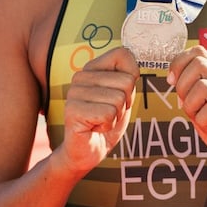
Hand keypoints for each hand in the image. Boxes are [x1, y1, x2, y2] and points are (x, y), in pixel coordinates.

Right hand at [59, 47, 138, 174]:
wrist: (88, 151)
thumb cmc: (106, 122)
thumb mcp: (123, 96)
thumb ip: (128, 77)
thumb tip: (134, 61)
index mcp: (93, 68)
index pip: (123, 54)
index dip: (132, 78)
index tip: (121, 95)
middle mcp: (81, 76)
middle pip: (126, 81)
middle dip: (125, 103)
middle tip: (109, 113)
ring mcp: (74, 92)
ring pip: (118, 99)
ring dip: (115, 116)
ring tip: (101, 121)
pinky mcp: (72, 110)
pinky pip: (108, 114)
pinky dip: (107, 125)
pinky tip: (95, 127)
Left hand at [168, 47, 206, 179]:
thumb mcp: (201, 108)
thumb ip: (190, 93)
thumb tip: (173, 79)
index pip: (199, 51)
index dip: (179, 63)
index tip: (171, 80)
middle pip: (199, 63)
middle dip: (182, 84)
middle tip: (184, 102)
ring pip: (204, 86)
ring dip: (191, 104)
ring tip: (196, 116)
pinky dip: (201, 119)